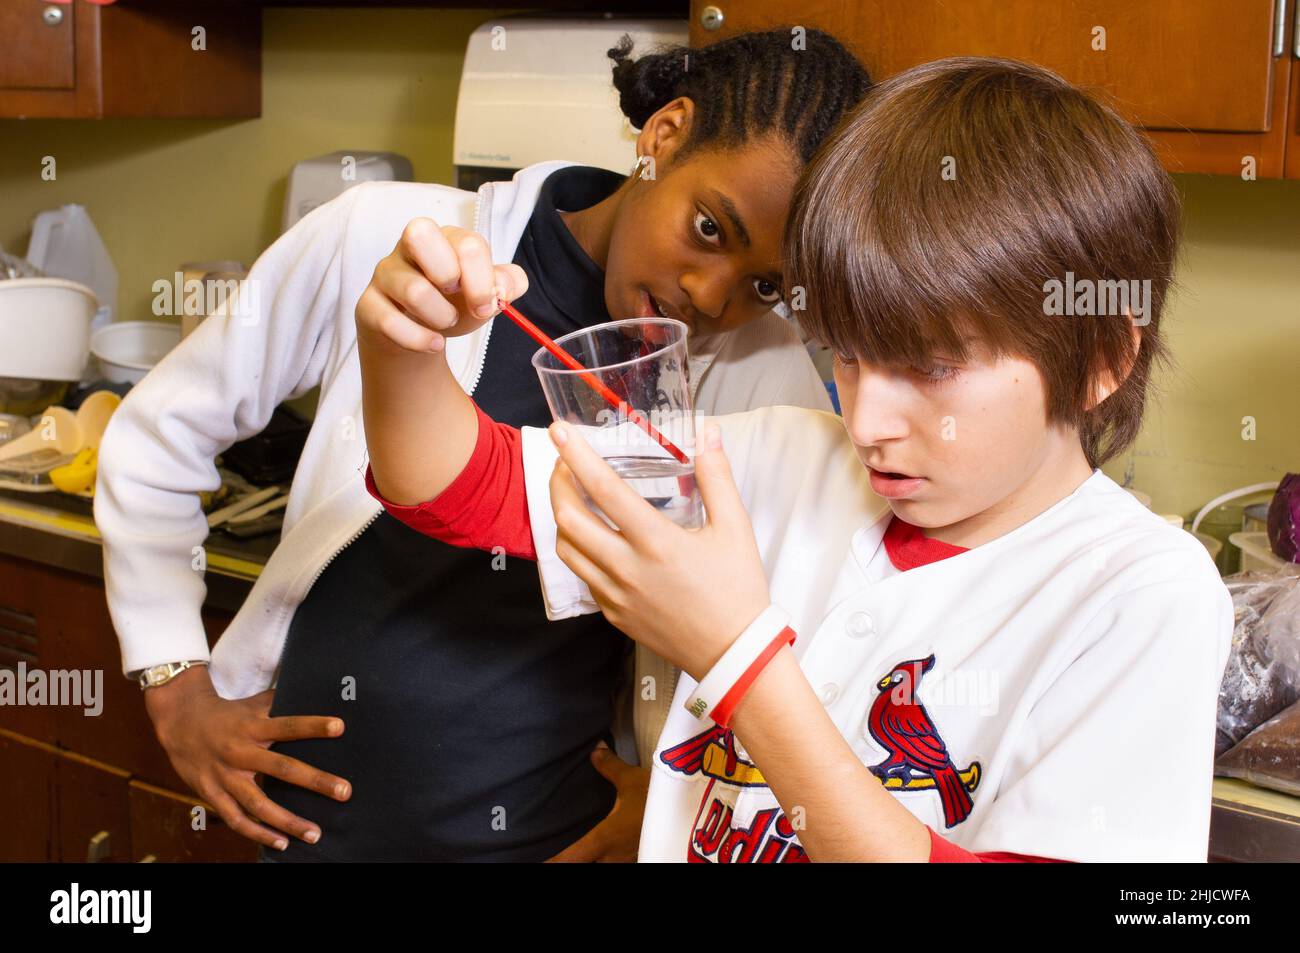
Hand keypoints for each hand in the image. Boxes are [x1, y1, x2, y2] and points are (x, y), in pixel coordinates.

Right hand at [144, 665, 350, 850]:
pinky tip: (282, 843)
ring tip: (316, 834)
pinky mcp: (212, 794)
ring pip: (259, 804)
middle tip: (345, 792)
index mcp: (253, 727)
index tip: (340, 726)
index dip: (312, 725)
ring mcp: (225, 777)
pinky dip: (259, 833)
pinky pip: (237, 819)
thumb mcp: (252, 703)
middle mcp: (240, 752)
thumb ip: (281, 701)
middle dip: (315, 781)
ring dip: (288, 821)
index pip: (287, 725)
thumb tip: (314, 687)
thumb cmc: (227, 712)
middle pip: (281, 768)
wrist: (179, 721)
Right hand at [354, 217, 527, 353]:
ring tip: (445, 324)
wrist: (417, 334)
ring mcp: (385, 274)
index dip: (483, 279)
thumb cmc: (452, 303)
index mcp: (444, 238)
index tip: (486, 306)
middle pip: (420, 233)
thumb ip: (506, 284)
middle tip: (456, 296)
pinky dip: (418, 340)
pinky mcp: (368, 304)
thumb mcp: (484, 293)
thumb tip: (504, 287)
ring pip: (414, 290)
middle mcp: (409, 248)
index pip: (467, 243)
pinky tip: (433, 343)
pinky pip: (389, 322)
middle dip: (449, 273)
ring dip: (440, 317)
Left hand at [546, 742, 649, 862]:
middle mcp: (613, 858)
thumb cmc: (660, 799)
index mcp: (604, 839)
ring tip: (584, 851)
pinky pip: (618, 862)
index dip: (552, 860)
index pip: (569, 858)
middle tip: (559, 852)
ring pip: (602, 866)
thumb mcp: (633, 780)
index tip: (539, 855)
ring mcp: (630, 862)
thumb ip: (609, 766)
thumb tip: (594, 749)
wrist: (696, 815)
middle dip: (571, 860)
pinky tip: (609, 852)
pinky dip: (609, 858)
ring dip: (592, 860)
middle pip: (583, 866)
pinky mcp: (643, 858)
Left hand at [547, 421, 769, 679]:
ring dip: (562, 518)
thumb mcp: (735, 528)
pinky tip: (593, 538)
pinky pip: (583, 576)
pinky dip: (579, 550)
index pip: (604, 489)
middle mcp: (628, 568)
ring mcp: (616, 594)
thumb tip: (709, 433)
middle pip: (569, 519)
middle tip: (564, 464)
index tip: (560, 432)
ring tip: (573, 498)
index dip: (576, 456)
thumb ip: (717, 476)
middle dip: (557, 484)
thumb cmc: (738, 591)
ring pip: (567, 549)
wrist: (734, 654)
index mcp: (657, 542)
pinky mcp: (614, 613)